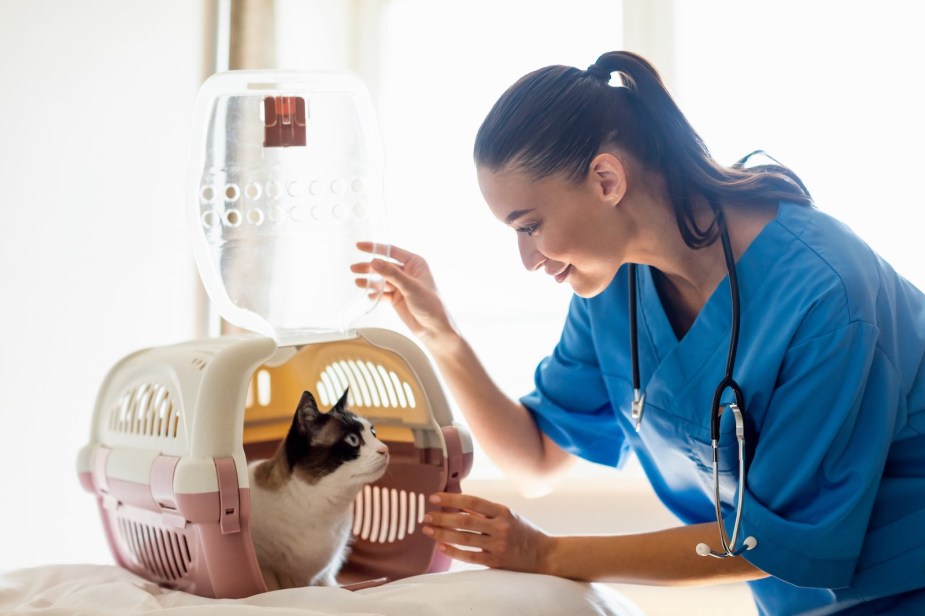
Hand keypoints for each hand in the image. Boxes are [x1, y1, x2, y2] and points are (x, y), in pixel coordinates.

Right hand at [350, 243, 456, 344]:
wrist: (434, 329)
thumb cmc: (431, 305)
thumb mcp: (411, 287)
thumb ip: (392, 274)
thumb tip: (374, 261)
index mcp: (415, 263)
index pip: (391, 251)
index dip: (375, 248)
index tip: (360, 246)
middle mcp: (407, 272)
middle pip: (383, 266)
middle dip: (369, 267)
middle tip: (354, 268)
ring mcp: (401, 285)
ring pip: (381, 280)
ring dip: (369, 281)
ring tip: (358, 281)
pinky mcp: (396, 298)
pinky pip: (382, 293)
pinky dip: (374, 293)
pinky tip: (369, 295)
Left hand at [422, 492, 553, 573]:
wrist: (544, 554)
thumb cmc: (523, 532)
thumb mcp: (508, 515)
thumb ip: (485, 512)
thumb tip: (458, 505)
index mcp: (502, 511)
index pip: (472, 501)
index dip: (451, 499)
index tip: (434, 497)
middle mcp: (500, 527)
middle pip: (465, 521)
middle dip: (442, 518)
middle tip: (425, 516)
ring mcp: (498, 545)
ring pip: (464, 539)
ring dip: (443, 534)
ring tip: (427, 531)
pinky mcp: (496, 562)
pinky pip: (471, 557)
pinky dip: (454, 551)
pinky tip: (441, 547)